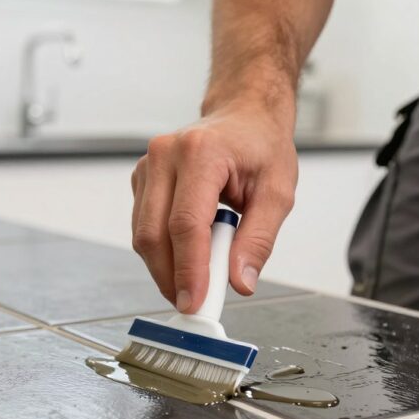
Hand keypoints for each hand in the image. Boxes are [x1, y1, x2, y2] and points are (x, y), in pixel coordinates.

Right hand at [129, 105, 297, 312]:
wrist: (243, 115)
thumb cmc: (261, 147)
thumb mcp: (277, 193)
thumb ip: (259, 240)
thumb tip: (240, 282)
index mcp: (201, 152)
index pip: (186, 224)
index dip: (188, 270)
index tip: (195, 303)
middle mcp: (166, 155)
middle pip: (154, 234)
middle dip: (171, 277)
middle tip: (196, 303)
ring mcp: (148, 165)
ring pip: (143, 235)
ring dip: (167, 267)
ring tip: (200, 275)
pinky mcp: (142, 179)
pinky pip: (143, 227)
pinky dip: (164, 251)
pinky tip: (189, 251)